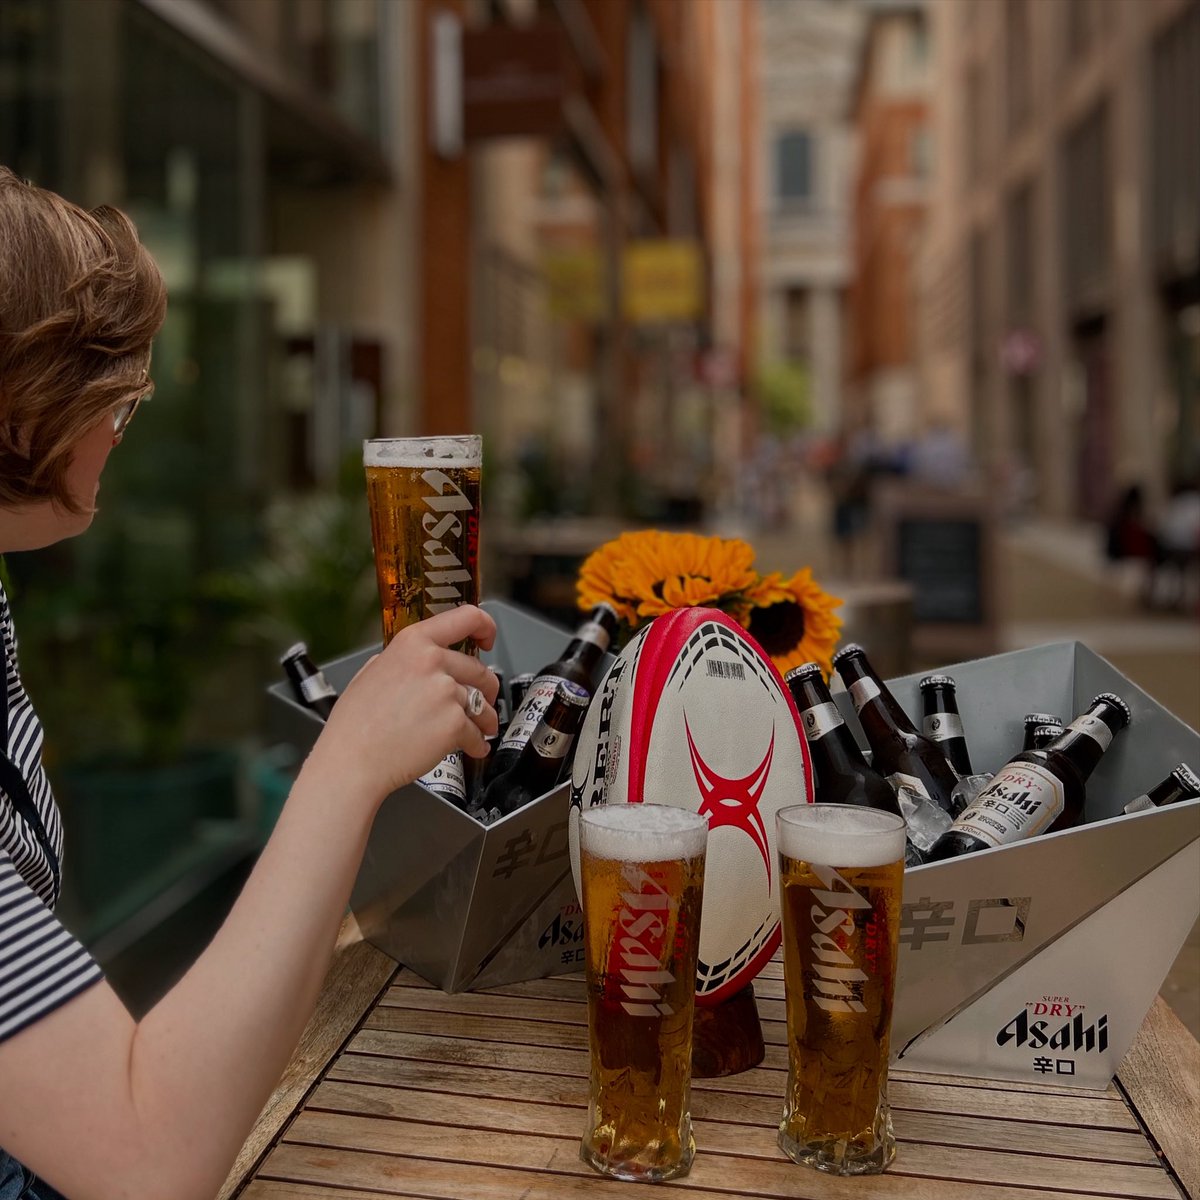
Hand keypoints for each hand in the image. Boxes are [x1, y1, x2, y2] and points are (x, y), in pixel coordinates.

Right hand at [311, 605, 498, 804]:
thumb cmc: (355, 724)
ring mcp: (446, 692)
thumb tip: (418, 659)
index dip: (485, 627)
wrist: (352, 761)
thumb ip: (401, 660)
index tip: (486, 640)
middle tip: (484, 700)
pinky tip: (472, 747)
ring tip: (480, 729)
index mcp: (413, 643)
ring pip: (482, 704)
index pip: (466, 617)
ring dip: (485, 719)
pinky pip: (477, 732)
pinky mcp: (454, 723)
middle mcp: (432, 661)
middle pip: (479, 670)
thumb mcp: (371, 671)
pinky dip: (477, 743)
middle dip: (486, 689)